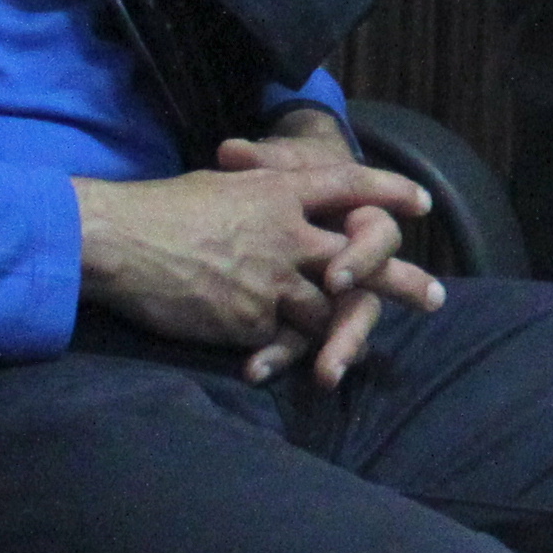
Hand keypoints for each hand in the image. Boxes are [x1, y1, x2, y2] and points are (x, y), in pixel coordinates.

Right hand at [72, 154, 439, 389]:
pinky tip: (288, 368)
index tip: (421, 203)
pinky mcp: (250, 321)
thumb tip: (288, 191)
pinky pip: (282, 341)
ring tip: (366, 349)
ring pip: (330, 310)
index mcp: (280, 192)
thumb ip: (264, 192)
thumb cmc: (160, 208)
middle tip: (435, 297)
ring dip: (350, 332)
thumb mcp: (222, 184)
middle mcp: (289, 236)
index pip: (349, 184)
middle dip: (401, 280)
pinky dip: (286, 354)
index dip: (387, 192)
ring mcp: (273, 281)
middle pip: (363, 257)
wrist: (117, 241)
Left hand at [210, 118, 445, 386]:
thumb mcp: (274, 165)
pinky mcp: (305, 312)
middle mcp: (355, 256)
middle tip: (338, 354)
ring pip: (346, 322)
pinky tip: (257, 371)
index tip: (336, 278)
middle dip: (356, 325)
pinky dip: (282, 354)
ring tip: (323, 377)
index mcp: (356, 216)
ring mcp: (334, 290)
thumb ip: (260, 161)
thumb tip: (233, 152)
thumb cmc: (280, 174)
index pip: (376, 234)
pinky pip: (306, 338)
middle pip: (371, 293)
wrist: (257, 198)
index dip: (364, 255)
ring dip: (337, 349)